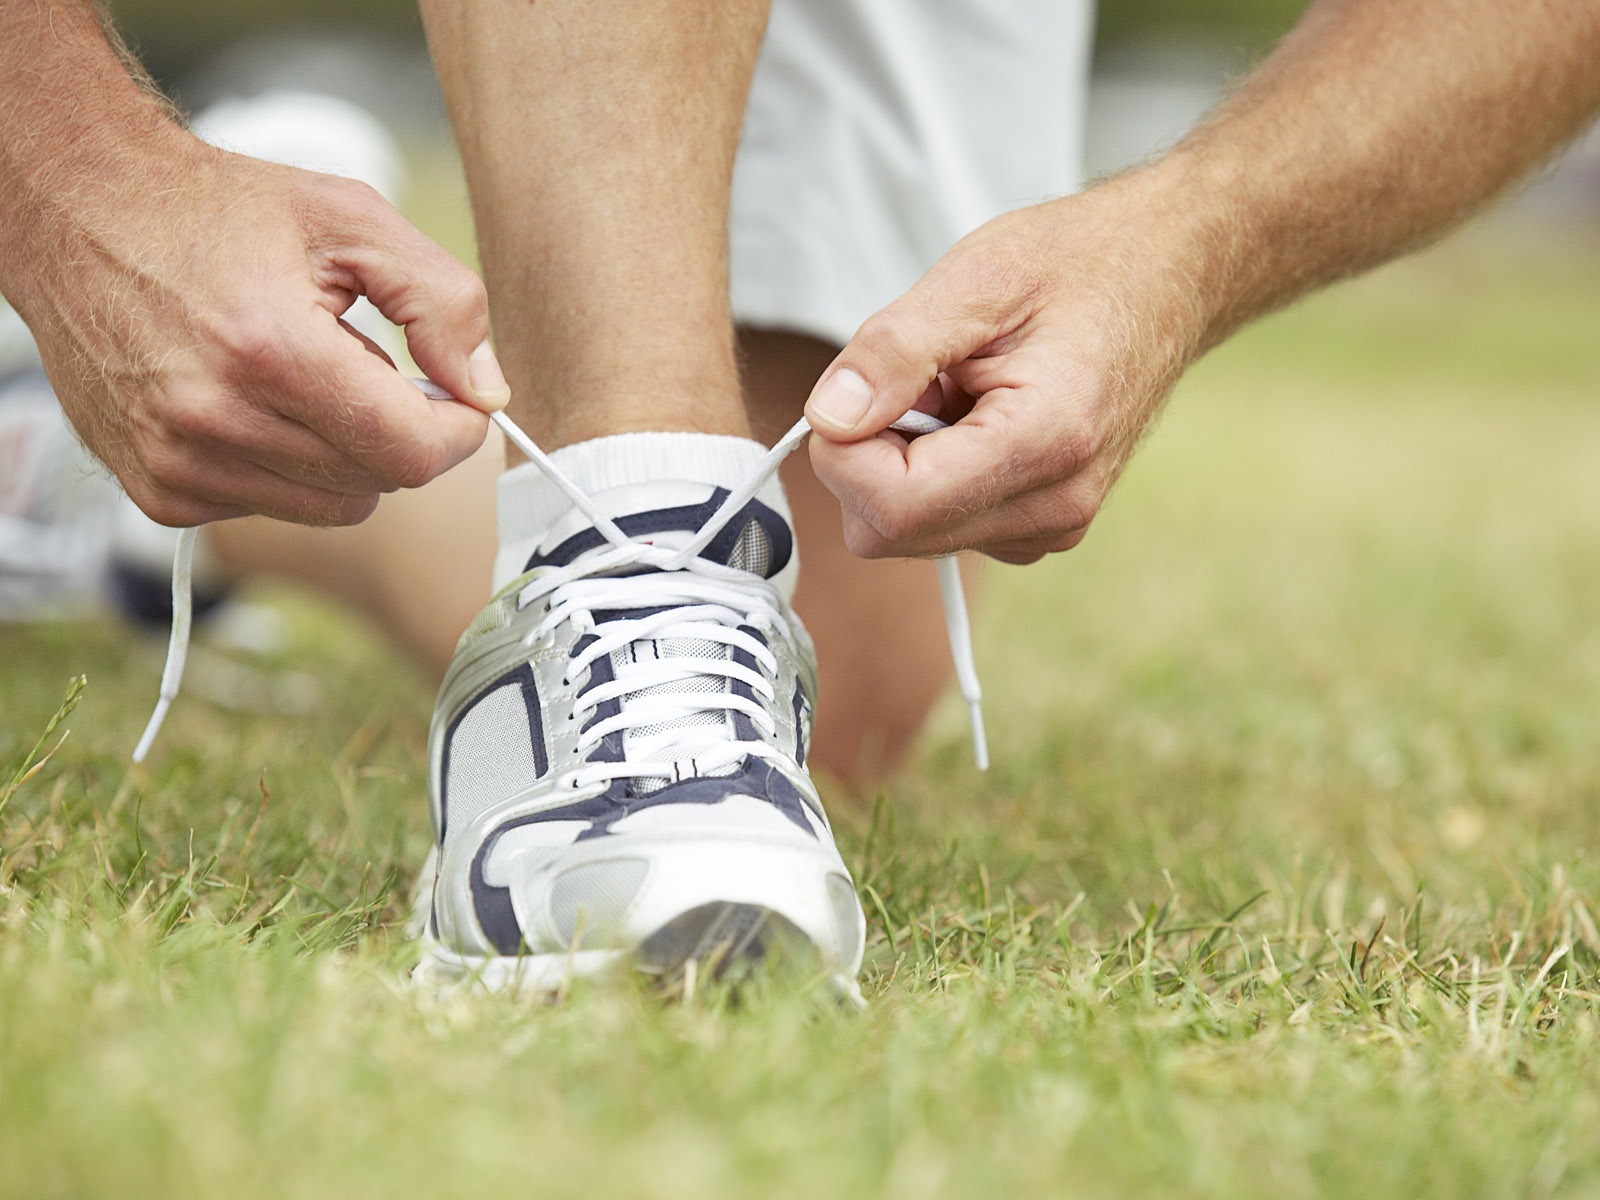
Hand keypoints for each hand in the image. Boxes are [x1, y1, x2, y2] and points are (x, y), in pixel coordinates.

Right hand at [9, 129, 507, 526]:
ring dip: (344, 451)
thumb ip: (441, 301)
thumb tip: (485, 390)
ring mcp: (180, 464)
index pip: (409, 453)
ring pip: (333, 506)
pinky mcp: (159, 490)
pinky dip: (287, 466)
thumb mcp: (351, 219)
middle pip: (378, 483)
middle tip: (364, 363)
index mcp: (270, 350)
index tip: (458, 398)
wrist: (80, 216)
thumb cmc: (220, 211)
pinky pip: (275, 508)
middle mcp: (216, 420)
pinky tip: (253, 402)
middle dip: (397, 430)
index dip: (457, 432)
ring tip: (300, 376)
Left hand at [804, 179, 1204, 565]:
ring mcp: (1051, 525)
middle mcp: (1054, 506)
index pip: (892, 508)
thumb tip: (829, 419)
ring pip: (908, 533)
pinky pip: (941, 524)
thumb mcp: (977, 277)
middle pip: (890, 533)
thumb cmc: (1081, 264)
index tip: (856, 390)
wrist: (1169, 276)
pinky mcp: (1039, 526)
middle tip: (918, 380)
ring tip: (957, 391)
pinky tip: (972, 417)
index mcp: (1044, 443)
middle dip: (870, 458)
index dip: (843, 453)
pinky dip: (931, 473)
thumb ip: (894, 351)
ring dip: (901, 462)